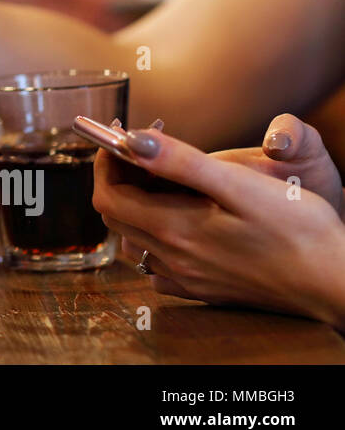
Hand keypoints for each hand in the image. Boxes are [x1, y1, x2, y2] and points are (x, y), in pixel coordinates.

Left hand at [92, 123, 344, 326]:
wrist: (336, 283)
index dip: (106, 163)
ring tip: (162, 180)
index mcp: (174, 229)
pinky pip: (158, 266)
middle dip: (120, 179)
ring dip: (137, 206)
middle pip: (117, 216)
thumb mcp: (240, 184)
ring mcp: (187, 279)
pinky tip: (180, 222)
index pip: (108, 195)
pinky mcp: (205, 290)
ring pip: (136, 239)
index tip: (118, 139)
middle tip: (141, 152)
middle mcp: (172, 259)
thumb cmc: (299, 229)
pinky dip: (155, 239)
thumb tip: (133, 140)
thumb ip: (181, 162)